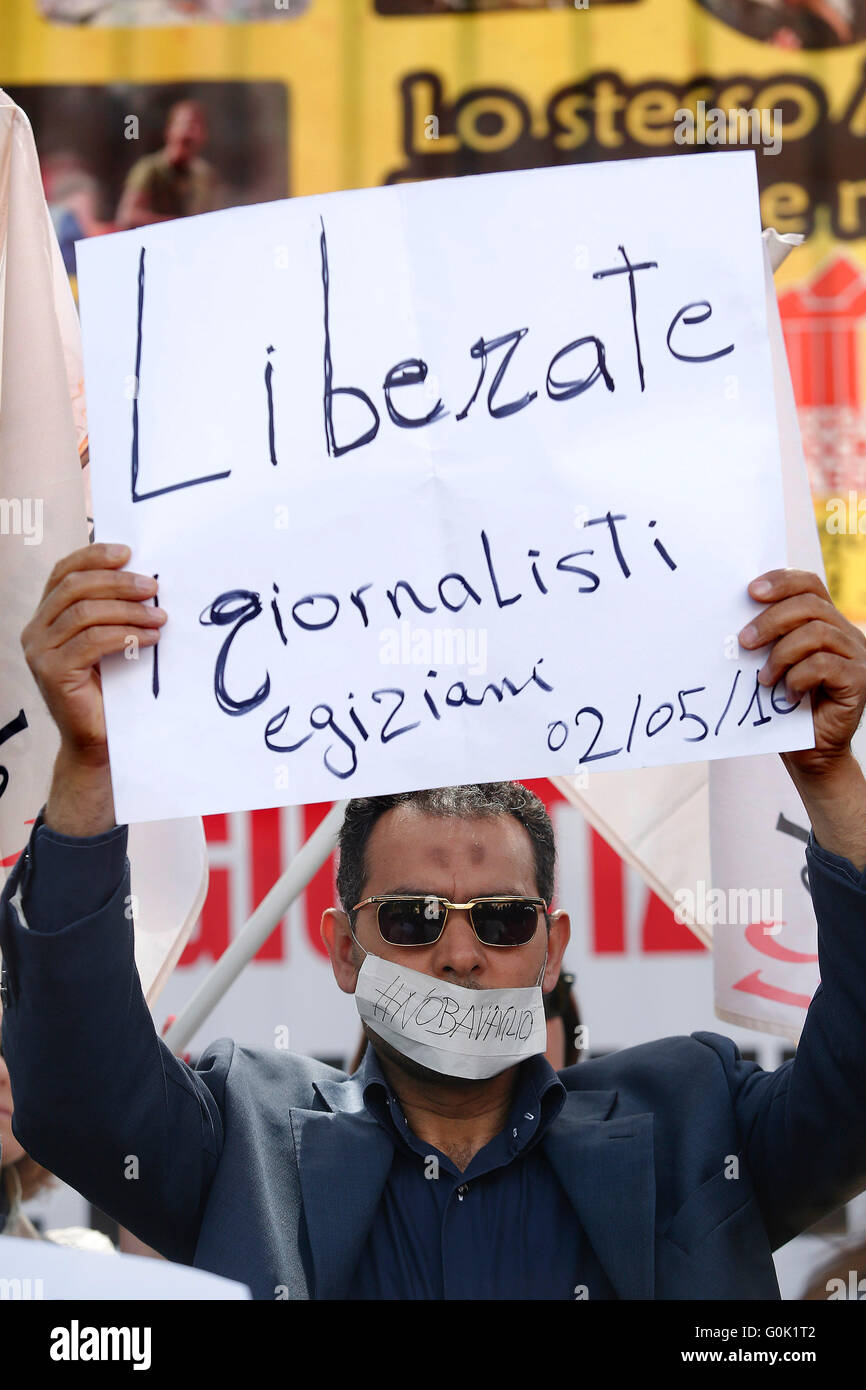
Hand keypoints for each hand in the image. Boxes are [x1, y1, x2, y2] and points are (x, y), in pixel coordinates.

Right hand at [21, 542, 165, 764]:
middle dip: (118, 582)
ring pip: (84, 612)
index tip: (128, 552)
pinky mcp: (52, 672)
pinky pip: (91, 641)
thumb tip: (144, 577)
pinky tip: (149, 637)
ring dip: (127, 610)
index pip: (64, 572)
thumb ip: (111, 611)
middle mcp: (35, 630)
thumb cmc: (109, 688)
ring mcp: (39, 651)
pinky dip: (124, 634)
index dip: (94, 556)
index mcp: (46, 616)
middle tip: (152, 587)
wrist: (97, 739)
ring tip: (159, 617)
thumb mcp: (109, 641)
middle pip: (75, 587)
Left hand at [738, 568, 865, 779]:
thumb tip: (732, 621)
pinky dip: (798, 678)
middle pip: (810, 605)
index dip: (781, 581)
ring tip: (764, 679)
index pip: (809, 585)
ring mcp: (856, 656)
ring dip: (781, 654)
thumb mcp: (770, 665)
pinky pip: (824, 665)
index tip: (750, 591)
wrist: (809, 752)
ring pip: (816, 633)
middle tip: (744, 642)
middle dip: (771, 620)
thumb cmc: (783, 707)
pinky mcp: (858, 680)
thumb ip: (764, 640)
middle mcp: (846, 633)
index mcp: (825, 622)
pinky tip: (787, 695)